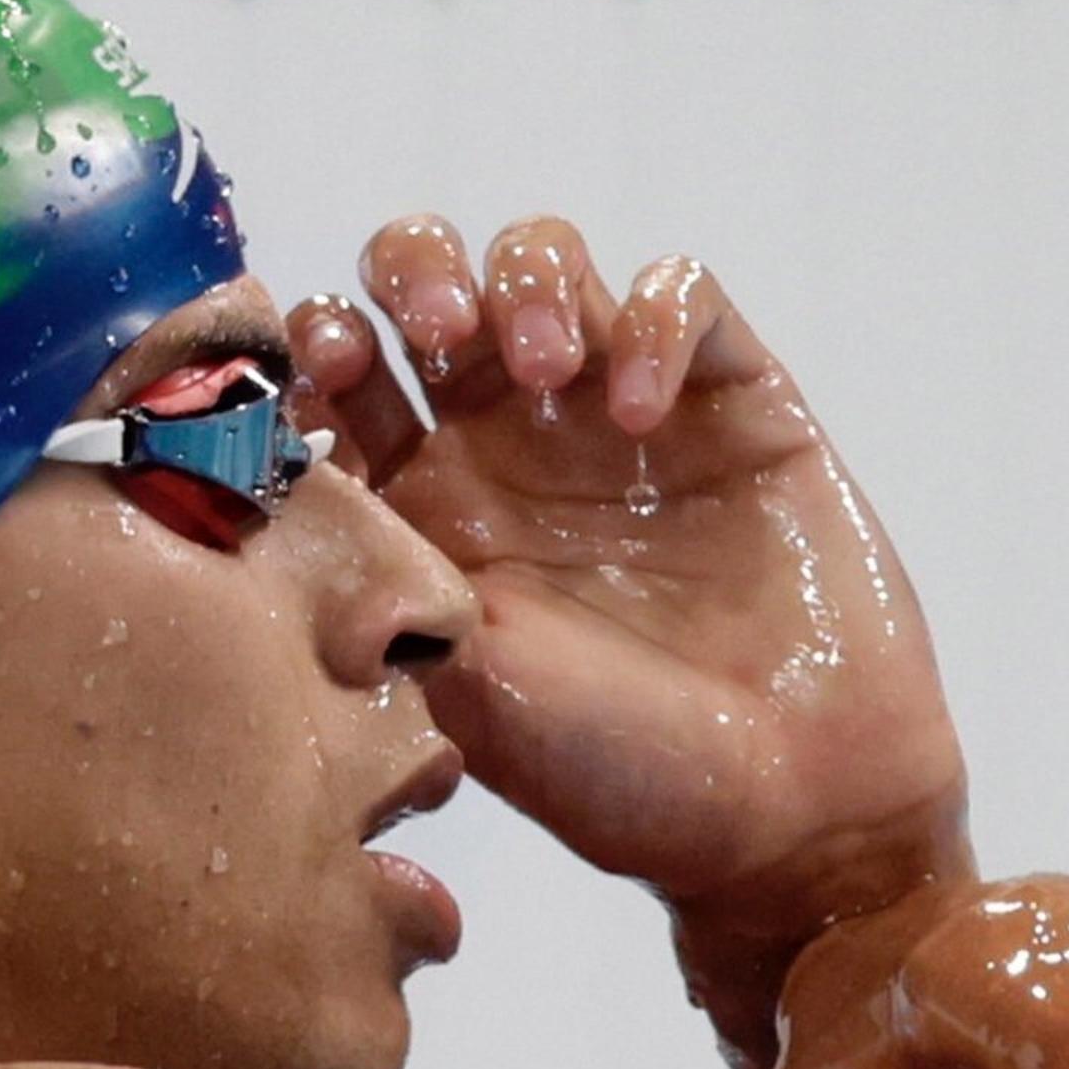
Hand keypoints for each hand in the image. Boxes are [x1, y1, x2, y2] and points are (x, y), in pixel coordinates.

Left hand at [288, 219, 970, 1021]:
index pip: (333, 370)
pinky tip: (643, 413)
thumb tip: (274, 471)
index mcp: (424, 508)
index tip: (324, 372)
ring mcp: (621, 416)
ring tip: (544, 366)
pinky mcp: (731, 402)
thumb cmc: (619, 775)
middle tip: (435, 327)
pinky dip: (652, 322)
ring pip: (543, 255)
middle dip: (411, 270)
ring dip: (527, 278)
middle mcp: (511, 445)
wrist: (794, 812)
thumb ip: (374, 577)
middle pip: (423, 277)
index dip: (310, 341)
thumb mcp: (456, 691)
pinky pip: (683, 293)